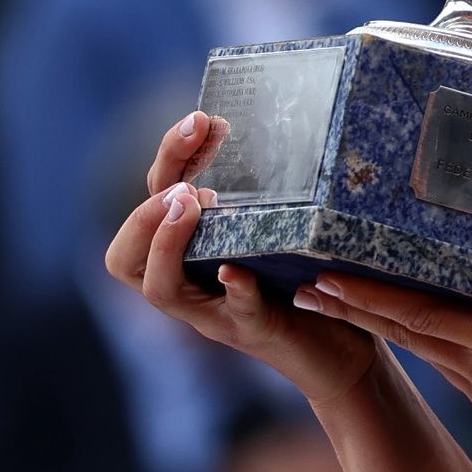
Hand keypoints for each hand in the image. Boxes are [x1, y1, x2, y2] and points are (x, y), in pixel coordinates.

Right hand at [104, 111, 380, 405]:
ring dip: (167, 242)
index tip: (201, 120)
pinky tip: (234, 269)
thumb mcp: (280, 226)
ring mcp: (216, 313)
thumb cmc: (307, 280)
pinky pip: (235, 313)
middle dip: (145, 208)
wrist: (343, 351)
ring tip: (189, 204)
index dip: (169, 157)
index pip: (154, 199)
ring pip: (159, 288)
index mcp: (191, 250)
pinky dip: (233, 288)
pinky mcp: (255, 332)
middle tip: (182, 178)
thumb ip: (263, 190)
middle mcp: (190, 284)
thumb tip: (273, 121)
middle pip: (128, 253)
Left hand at [291, 233, 471, 471]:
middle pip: (402, 328)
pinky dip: (412, 332)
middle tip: (308, 285)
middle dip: (353, 306)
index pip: (418, 314)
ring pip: (416, 342)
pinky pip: (440, 353)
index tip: (325, 277)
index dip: (368, 295)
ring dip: (374, 320)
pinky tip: (410, 323)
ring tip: (341, 298)